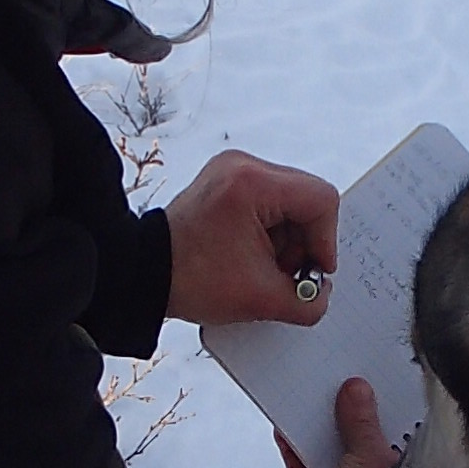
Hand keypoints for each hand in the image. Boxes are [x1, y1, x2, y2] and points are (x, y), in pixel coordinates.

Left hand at [165, 149, 339, 328]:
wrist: (143, 274)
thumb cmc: (190, 279)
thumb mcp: (260, 299)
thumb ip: (307, 302)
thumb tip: (321, 293)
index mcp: (253, 183)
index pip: (321, 200)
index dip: (325, 241)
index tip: (312, 271)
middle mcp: (243, 166)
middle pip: (306, 198)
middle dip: (303, 242)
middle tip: (286, 274)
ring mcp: (232, 170)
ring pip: (289, 201)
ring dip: (287, 239)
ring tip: (264, 267)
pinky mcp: (225, 181)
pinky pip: (268, 202)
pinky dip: (270, 232)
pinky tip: (253, 255)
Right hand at [280, 376, 406, 467]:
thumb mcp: (371, 462)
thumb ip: (363, 425)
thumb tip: (358, 394)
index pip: (410, 455)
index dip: (398, 427)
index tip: (384, 401)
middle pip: (371, 460)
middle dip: (355, 431)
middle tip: (347, 401)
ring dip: (325, 440)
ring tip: (317, 411)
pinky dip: (298, 457)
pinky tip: (290, 434)